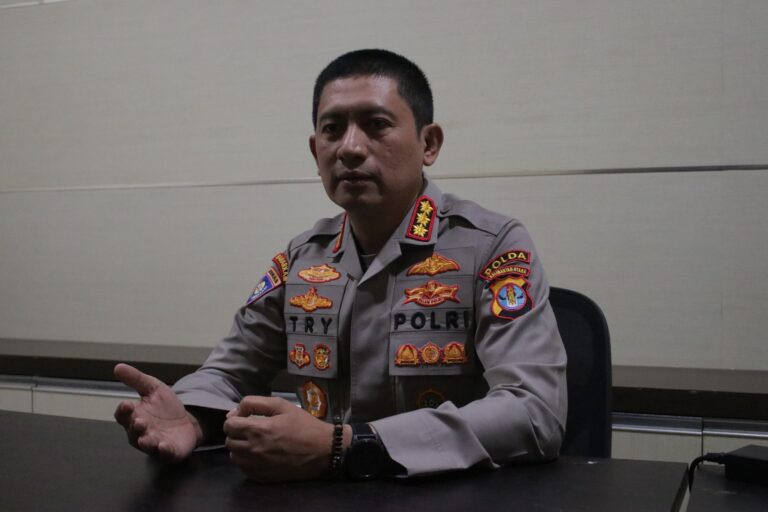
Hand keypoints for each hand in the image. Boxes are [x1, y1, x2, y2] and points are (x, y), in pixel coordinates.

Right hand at [113, 363, 201, 461]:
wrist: (188, 420)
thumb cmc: (165, 407)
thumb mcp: (153, 388)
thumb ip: (136, 379)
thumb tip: (118, 366)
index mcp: (134, 416)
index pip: (123, 415)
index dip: (123, 411)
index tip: (126, 404)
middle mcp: (140, 433)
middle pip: (132, 432)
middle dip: (135, 427)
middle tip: (139, 421)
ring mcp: (154, 444)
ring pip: (146, 445)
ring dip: (146, 442)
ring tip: (146, 438)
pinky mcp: (169, 452)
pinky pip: (164, 454)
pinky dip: (163, 451)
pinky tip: (163, 446)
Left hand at [223, 396, 349, 481]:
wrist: (322, 450)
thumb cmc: (303, 425)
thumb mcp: (281, 405)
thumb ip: (255, 403)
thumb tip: (235, 412)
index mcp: (258, 430)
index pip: (229, 426)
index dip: (234, 419)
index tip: (245, 418)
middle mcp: (253, 449)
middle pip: (229, 441)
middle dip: (236, 432)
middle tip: (251, 429)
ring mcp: (256, 466)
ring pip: (234, 456)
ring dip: (240, 447)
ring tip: (254, 442)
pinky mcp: (262, 477)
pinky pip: (244, 468)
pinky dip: (247, 460)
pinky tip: (260, 454)